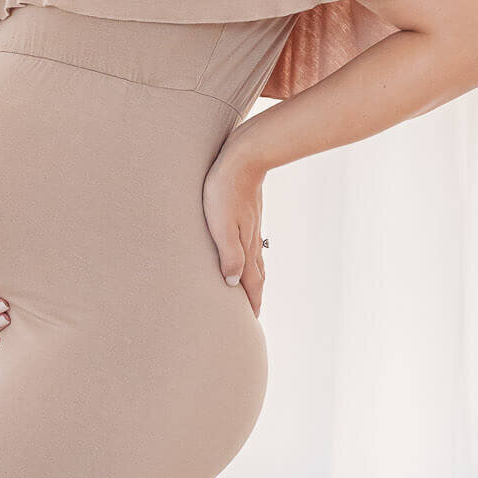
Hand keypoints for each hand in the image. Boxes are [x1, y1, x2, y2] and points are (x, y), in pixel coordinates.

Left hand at [202, 140, 266, 317]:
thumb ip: (228, 254)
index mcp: (245, 246)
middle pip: (256, 274)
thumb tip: (233, 283)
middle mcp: (252, 240)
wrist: (245, 157)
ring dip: (254, 277)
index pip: (250, 282)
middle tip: (254, 312)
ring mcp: (252, 227)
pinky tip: (247, 252)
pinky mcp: (248, 215)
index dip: (251, 302)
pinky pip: (252, 244)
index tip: (252, 321)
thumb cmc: (225, 190)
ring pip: (255, 259)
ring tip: (251, 288)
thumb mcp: (221, 225)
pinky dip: (251, 258)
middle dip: (255, 294)